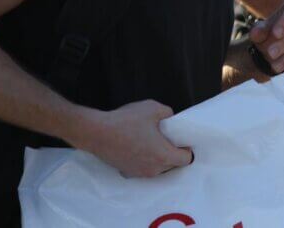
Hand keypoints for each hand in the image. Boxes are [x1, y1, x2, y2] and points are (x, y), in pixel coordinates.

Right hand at [70, 100, 192, 177]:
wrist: (96, 132)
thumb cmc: (126, 121)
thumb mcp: (153, 108)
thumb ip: (168, 113)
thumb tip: (171, 118)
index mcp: (163, 156)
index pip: (186, 159)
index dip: (187, 149)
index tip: (182, 140)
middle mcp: (153, 169)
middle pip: (173, 165)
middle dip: (173, 153)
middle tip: (168, 139)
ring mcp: (139, 173)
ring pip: (158, 168)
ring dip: (159, 157)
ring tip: (152, 141)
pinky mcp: (127, 172)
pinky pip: (143, 168)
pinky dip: (145, 160)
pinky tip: (139, 146)